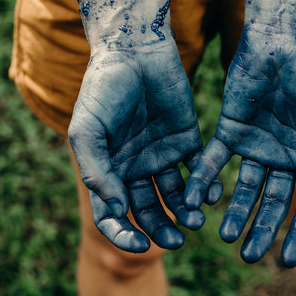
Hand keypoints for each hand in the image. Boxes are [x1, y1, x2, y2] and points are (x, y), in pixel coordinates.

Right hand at [69, 40, 220, 251]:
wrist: (134, 50)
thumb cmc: (103, 88)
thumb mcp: (87, 129)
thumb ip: (96, 169)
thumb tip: (117, 210)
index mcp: (108, 169)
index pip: (113, 214)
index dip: (123, 233)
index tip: (138, 244)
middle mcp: (135, 167)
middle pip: (149, 211)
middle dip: (161, 229)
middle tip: (177, 241)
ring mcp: (162, 154)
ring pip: (177, 196)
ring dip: (185, 212)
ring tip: (195, 220)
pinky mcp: (187, 139)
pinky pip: (198, 170)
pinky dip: (205, 186)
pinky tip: (209, 195)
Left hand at [185, 24, 295, 266]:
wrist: (286, 39)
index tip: (287, 261)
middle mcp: (284, 156)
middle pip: (272, 202)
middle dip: (262, 230)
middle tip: (248, 256)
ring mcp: (257, 143)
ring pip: (242, 187)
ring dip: (234, 212)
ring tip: (226, 237)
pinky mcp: (230, 128)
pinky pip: (215, 160)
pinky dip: (205, 180)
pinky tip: (196, 201)